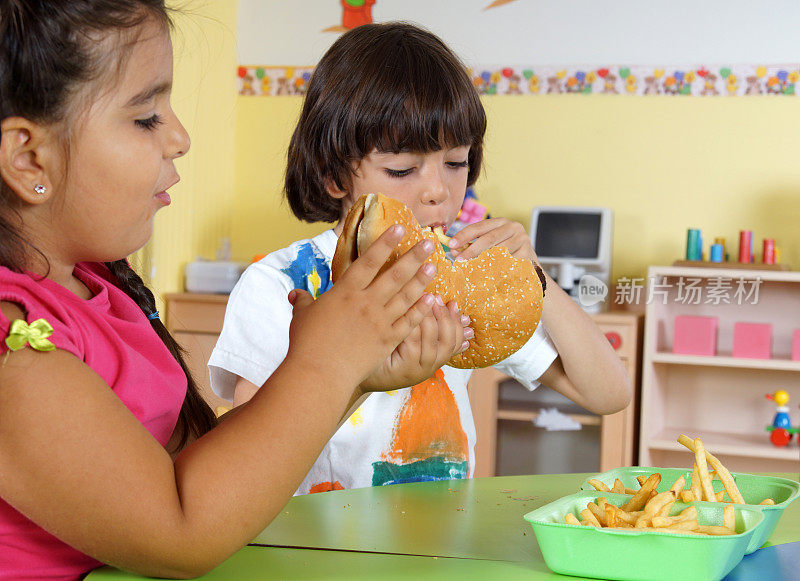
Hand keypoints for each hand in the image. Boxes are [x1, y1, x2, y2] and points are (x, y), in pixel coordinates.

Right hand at [285, 225, 436, 389]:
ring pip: (406, 296)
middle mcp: (366, 303)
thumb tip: (294, 294)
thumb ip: (302, 301)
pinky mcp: (387, 340)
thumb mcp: (301, 317)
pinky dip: (421, 310)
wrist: (319, 374)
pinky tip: (432, 300)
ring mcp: (379, 322)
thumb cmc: (306, 345)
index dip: (386, 243)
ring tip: (433, 267)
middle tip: (430, 244)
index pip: (369, 261)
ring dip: (421, 280)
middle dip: (414, 257)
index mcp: (345, 292)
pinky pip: (409, 322)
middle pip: (395, 275)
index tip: (401, 228)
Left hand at [360, 299, 471, 391]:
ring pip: (432, 341)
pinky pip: (413, 343)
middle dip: (444, 317)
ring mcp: (418, 369)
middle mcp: (430, 366)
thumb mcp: (407, 338)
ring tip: (425, 300)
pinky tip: (409, 310)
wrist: (359, 370)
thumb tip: (451, 305)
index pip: (456, 340)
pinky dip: (413, 326)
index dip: (455, 320)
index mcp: (434, 358)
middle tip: (436, 298)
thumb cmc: (382, 350)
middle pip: (448, 341)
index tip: (452, 302)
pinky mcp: (404, 369)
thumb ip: (427, 324)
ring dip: (429, 318)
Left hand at [448, 218, 537, 262]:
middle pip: (489, 238)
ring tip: (470, 269)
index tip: (451, 245)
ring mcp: (522, 239)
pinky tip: (487, 274)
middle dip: (471, 250)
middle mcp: (513, 227)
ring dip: (483, 261)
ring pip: (498, 251)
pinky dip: (496, 268)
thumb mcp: (490, 246)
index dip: (464, 235)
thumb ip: (473, 245)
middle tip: (459, 260)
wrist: (530, 267)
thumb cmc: (506, 255)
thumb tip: (454, 250)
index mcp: (501, 222)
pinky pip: (508, 261)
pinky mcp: (528, 252)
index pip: (479, 226)